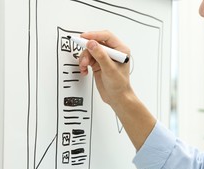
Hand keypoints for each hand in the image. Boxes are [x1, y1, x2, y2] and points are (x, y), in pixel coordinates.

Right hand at [77, 30, 155, 149]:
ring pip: (90, 51)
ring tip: (84, 67)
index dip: (94, 35)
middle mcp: (113, 52)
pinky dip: (84, 64)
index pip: (106, 36)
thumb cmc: (119, 86)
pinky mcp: (98, 64)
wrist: (117, 98)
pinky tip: (84, 70)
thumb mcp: (110, 69)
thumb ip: (100, 55)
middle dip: (88, 50)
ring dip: (84, 58)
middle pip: (96, 43)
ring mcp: (105, 58)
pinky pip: (88, 58)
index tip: (84, 37)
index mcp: (121, 50)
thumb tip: (92, 43)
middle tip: (83, 56)